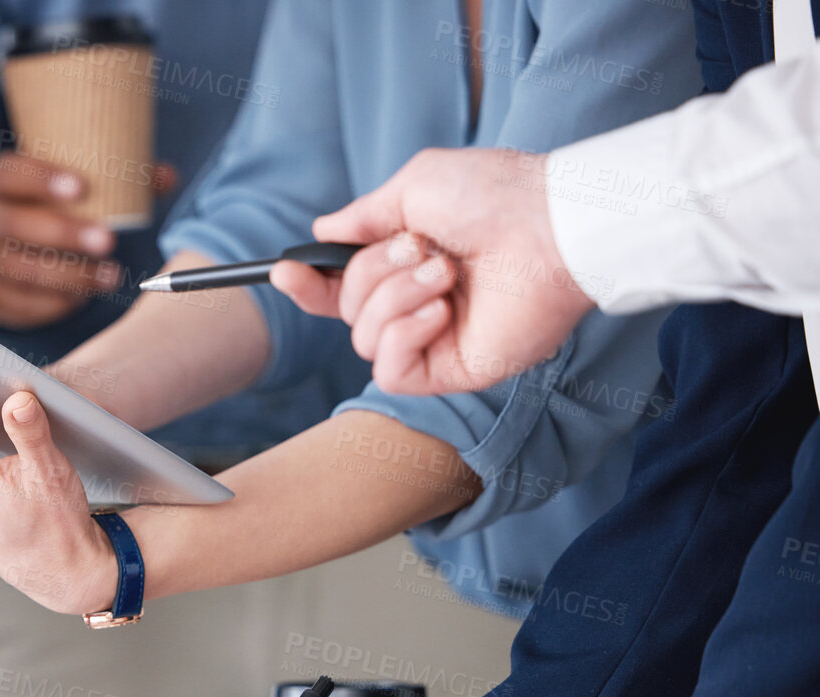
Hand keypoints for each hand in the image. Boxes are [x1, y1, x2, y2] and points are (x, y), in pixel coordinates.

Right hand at [0, 155, 173, 329]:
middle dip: (64, 235)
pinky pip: (16, 304)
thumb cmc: (38, 206)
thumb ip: (113, 178)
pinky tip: (80, 299)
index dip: (42, 180)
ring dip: (68, 277)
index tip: (83, 188)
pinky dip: (52, 305)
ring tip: (110, 277)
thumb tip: (167, 176)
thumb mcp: (61, 183)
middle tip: (109, 241)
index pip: (11, 174)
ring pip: (18, 270)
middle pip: (14, 226)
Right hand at [271, 147, 595, 394]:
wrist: (552, 226)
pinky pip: (389, 370)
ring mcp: (435, 338)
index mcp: (410, 263)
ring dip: (395, 297)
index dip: (308, 286)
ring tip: (446, 272)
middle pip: (347, 309)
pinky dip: (403, 335)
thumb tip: (322, 231)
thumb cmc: (496, 195)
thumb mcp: (414, 186)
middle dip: (372, 273)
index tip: (284, 270)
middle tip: (421, 247)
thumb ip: (364, 214)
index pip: (342, 290)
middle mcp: (420, 303)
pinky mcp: (452, 369)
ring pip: (363, 337)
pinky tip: (441, 310)